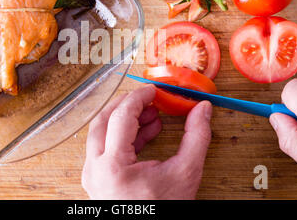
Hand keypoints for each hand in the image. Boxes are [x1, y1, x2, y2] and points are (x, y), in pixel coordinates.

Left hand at [82, 85, 212, 198]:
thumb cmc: (163, 211)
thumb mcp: (185, 175)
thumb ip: (197, 138)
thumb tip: (203, 109)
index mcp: (113, 166)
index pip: (121, 116)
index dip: (139, 97)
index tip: (154, 90)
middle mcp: (96, 169)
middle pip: (104, 120)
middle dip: (128, 105)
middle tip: (150, 99)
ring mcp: (93, 175)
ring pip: (101, 133)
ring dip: (125, 120)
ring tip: (152, 116)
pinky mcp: (97, 179)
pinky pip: (105, 148)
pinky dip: (123, 136)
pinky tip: (147, 133)